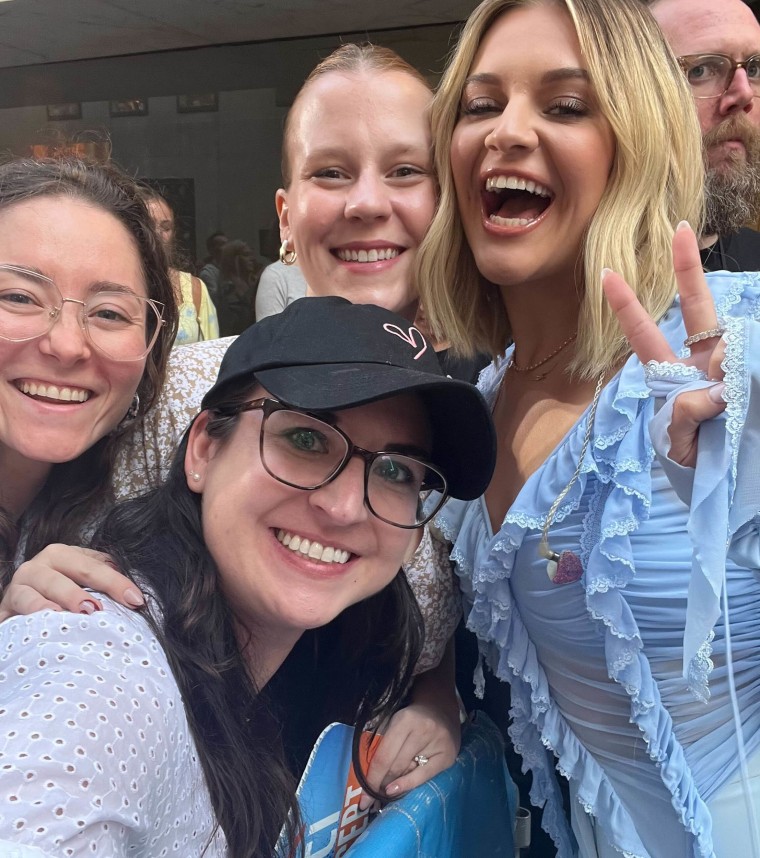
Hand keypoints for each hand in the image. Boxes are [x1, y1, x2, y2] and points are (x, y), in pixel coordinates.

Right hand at [0, 544, 143, 622]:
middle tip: (103, 607)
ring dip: (62, 597)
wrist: (17, 617)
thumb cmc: (56, 601)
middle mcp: (41, 565)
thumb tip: (133, 596)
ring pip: (41, 585)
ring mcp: (20, 585)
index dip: (117, 582)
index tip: (136, 600)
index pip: (95, 565)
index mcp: (63, 556)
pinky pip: (18, 605)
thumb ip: (102, 584)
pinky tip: (49, 619)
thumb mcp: (79, 587)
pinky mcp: (5, 606)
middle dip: (93, 586)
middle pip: (70, 569)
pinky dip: (34, 610)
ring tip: (80, 612)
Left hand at [359, 700, 460, 810]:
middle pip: (395, 766)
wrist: (440, 712)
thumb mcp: (393, 723)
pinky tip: (395, 791)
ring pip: (407, 772)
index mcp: (405, 720)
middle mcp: (422, 730)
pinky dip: (407, 785)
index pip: (383, 756)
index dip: (371, 778)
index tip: (363, 796)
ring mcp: (437, 743)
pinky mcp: (447, 756)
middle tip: (370, 795)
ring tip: (383, 790)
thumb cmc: (411, 721)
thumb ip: (380, 743)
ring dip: (392, 784)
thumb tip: (366, 775)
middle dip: (380, 784)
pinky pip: (424, 776)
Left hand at [603, 222, 725, 467]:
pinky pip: (746, 373)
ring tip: (726, 417)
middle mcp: (703, 362)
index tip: (606, 273)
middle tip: (680, 227)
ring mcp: (732, 367)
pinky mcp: (752, 378)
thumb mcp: (677, 445)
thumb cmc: (697, 462)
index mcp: (673, 376)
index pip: (645, 335)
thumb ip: (683, 418)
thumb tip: (711, 391)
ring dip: (726, 382)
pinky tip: (738, 409)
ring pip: (728, 347)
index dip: (627, 306)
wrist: (733, 486)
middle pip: (696, 308)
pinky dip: (740, 391)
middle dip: (687, 270)